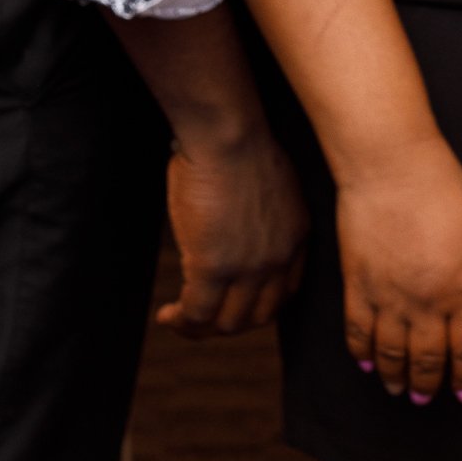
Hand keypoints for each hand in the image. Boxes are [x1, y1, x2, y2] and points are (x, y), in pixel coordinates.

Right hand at [157, 124, 306, 337]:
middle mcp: (278, 260)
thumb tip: (233, 221)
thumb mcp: (266, 184)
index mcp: (295, 237)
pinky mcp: (213, 266)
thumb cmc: (237, 142)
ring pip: (228, 322)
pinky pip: (197, 312)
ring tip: (180, 320)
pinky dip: (181, 321)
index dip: (256, 305)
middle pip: (259, 316)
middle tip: (203, 317)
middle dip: (229, 322)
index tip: (232, 301)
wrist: (227, 133)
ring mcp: (248, 267)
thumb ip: (258, 213)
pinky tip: (166, 315)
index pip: (284, 292)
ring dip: (202, 327)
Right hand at [333, 134, 461, 401]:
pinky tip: (366, 363)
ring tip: (398, 388)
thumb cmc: (441, 190)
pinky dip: (362, 352)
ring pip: (390, 353)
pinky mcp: (357, 284)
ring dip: (395, 376)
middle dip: (429, 384)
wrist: (390, 167)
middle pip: (428, 359)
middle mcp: (426, 303)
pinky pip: (358, 331)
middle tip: (427, 398)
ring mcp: (388, 296)